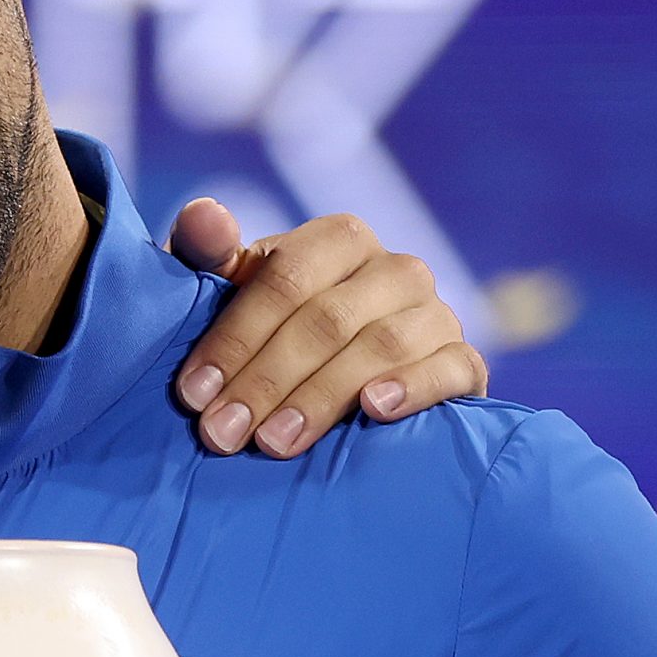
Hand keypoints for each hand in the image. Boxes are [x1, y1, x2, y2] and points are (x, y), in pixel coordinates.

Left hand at [167, 199, 488, 457]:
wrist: (325, 377)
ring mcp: (436, 313)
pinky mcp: (464, 361)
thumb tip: (205, 215)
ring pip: (381, 346)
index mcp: (337, 239)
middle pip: (326, 320)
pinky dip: (413, 387)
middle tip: (221, 432)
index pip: (284, 280)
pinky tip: (374, 409)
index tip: (193, 393)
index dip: (235, 337)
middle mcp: (395, 268)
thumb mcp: (224, 289)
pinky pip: (451, 369)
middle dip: (265, 381)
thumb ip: (206, 252)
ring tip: (273, 442)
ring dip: (321, 397)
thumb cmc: (262, 327)